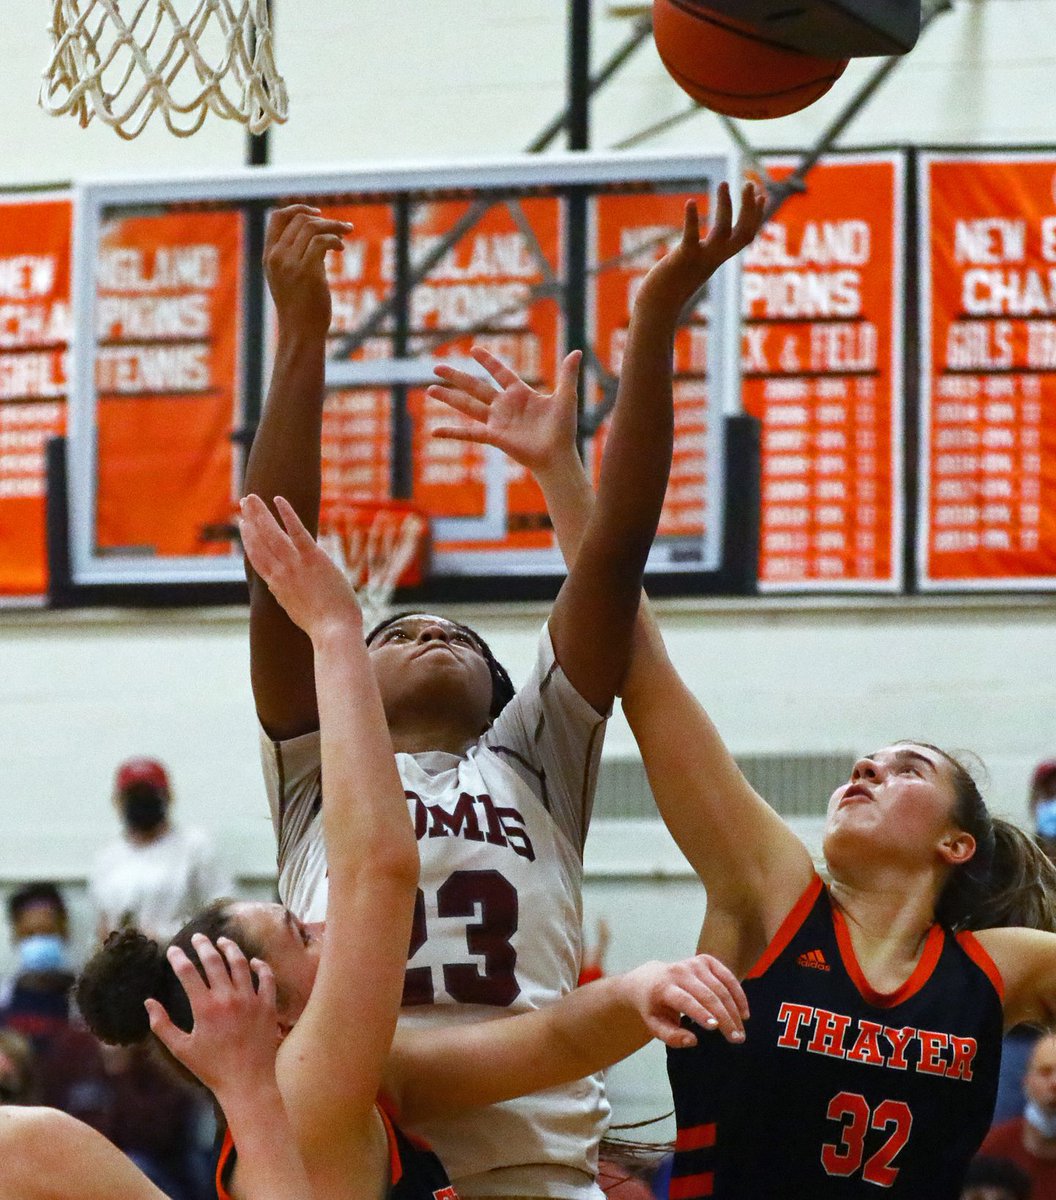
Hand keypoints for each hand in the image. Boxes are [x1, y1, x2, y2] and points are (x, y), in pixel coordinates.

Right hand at [145, 935, 278, 1096]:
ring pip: (240, 963)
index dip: (178, 958)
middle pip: (214, 961)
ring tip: (222, 941)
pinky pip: (266, 978)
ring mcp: (250, 999)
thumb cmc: (211, 1068)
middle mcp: (228, 998)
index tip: (173, 950)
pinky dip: (259, 966)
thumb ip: (162, 1025)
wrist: (247, 1082)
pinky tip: (252, 961)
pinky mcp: (267, 1005)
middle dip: (203, 946)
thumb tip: (148, 1002)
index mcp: (205, 1008)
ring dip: (230, 949)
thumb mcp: (181, 1049)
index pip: (188, 973)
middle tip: (197, 937)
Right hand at [239, 493, 362, 640]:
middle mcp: (281, 573)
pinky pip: (297, 531)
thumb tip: (275, 584)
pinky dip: (286, 514)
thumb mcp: (295, 610)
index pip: (257, 557)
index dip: (249, 539)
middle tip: (242, 502)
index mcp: (276, 586)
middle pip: (260, 541)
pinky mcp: (313, 558)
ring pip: (271, 534)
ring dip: (259, 513)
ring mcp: (295, 565)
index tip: (243, 525)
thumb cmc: (322, 626)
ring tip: (251, 498)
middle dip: (250, 520)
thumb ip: (285, 593)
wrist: (334, 632)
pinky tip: (278, 500)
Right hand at [264, 205, 352, 335]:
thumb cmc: (300, 308)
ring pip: (312, 227)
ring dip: (334, 227)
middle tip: (343, 228)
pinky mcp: (307, 272)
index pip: (278, 218)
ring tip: (345, 235)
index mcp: (269, 256)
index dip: (298, 209)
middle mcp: (277, 256)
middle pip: (300, 220)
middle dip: (325, 219)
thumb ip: (296, 257)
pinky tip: (341, 248)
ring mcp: (290, 264)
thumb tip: (320, 238)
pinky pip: (322, 242)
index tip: (318, 213)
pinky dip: (334, 239)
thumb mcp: (290, 278)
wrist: (301, 332)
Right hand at [426, 346, 581, 477]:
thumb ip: (567, 375)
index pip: (500, 373)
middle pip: (475, 386)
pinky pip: (469, 433)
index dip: (487, 361)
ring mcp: (497, 421)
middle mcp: (504, 406)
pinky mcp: (494, 437)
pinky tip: (435, 431)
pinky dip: (452, 432)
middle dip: (456, 376)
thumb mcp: (566, 398)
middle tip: (436, 366)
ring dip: (449, 397)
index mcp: (520, 394)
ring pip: (467, 405)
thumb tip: (578, 352)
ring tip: (430, 390)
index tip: (473, 350)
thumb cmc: (563, 430)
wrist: (558, 456)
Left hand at [620, 954, 748, 1047]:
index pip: (685, 1000)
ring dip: (734, 1010)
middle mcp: (679, 971)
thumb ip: (671, 1036)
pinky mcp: (705, 960)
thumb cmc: (654, 1006)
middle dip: (724, 1017)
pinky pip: (727, 976)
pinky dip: (738, 994)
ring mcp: (694, 963)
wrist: (649, 978)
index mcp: (663, 987)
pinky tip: (744, 1012)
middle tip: (737, 1039)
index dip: (701, 1013)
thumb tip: (692, 1041)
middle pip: (707, 995)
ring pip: (720, 987)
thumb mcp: (654, 1024)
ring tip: (741, 1031)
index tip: (716, 1028)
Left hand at [640, 182, 765, 310]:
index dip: (756, 217)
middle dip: (749, 209)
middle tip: (750, 183)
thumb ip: (699, 255)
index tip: (762, 196)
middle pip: (743, 233)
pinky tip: (691, 202)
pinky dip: (692, 220)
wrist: (657, 306)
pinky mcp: (682, 259)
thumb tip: (698, 247)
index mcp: (718, 258)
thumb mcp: (691, 267)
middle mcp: (715, 259)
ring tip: (724, 183)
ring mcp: (701, 259)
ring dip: (726, 206)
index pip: (746, 236)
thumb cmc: (671, 286)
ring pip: (723, 231)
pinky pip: (691, 238)